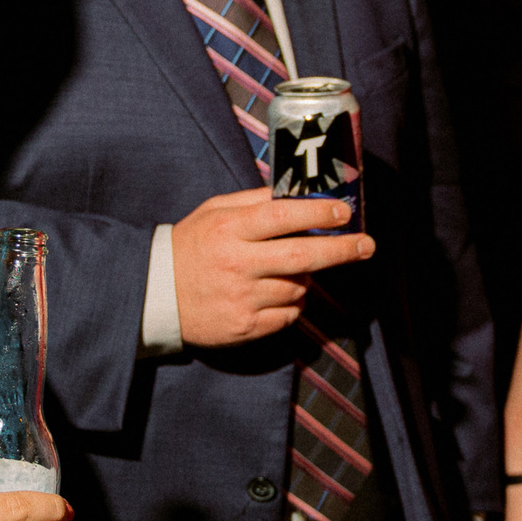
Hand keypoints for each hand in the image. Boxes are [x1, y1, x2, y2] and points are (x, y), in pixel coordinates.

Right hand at [173, 188, 374, 348]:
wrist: (155, 296)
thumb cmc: (190, 246)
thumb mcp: (215, 212)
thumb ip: (254, 201)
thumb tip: (297, 193)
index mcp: (229, 230)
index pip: (282, 217)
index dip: (317, 212)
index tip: (345, 211)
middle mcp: (237, 264)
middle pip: (302, 256)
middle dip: (341, 249)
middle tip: (366, 245)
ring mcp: (242, 299)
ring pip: (298, 287)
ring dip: (306, 278)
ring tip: (288, 270)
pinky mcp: (246, 327)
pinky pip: (289, 314)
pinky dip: (292, 303)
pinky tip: (275, 293)